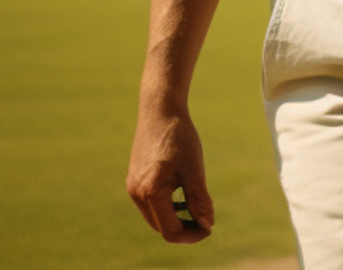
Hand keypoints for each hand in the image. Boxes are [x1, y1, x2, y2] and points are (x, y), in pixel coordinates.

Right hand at [127, 102, 213, 242]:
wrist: (160, 108)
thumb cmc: (179, 135)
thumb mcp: (194, 167)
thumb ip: (199, 198)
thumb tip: (207, 224)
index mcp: (151, 192)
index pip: (170, 230)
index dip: (192, 234)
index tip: (210, 227)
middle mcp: (137, 193)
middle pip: (161, 226)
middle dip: (184, 228)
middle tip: (206, 220)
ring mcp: (133, 186)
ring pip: (155, 216)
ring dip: (175, 217)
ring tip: (196, 207)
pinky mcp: (134, 179)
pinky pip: (149, 202)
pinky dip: (166, 205)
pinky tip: (182, 195)